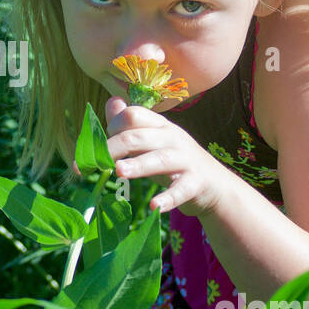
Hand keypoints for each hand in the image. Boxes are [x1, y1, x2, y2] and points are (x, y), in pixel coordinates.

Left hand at [74, 96, 226, 217]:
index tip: (96, 148)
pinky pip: (181, 190)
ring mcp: (185, 159)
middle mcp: (172, 137)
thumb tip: (112, 101)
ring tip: (119, 172)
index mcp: (159, 125)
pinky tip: (155, 207)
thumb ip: (131, 125)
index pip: (133, 115)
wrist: (215, 186)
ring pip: (159, 159)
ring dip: (138, 165)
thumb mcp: (153, 141)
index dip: (111, 127)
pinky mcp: (196, 183)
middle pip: (138, 136)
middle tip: (94, 163)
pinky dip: (168, 198)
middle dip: (113, 147)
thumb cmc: (174, 162)